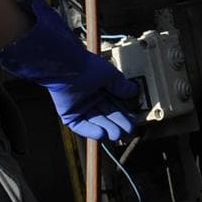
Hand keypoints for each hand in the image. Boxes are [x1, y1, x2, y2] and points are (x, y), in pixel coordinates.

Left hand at [0, 0, 141, 141]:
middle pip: (107, 115)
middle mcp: (91, 98)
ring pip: (96, 122)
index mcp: (101, 87)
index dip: (124, 113)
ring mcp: (80, 107)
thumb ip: (121, 86)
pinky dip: (90, 131)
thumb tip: (133, 91)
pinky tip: (102, 134)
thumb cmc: (88, 66)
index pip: (115, 104)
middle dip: (118, 123)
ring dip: (107, 129)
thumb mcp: (111, 75)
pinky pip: (81, 126)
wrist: (67, 67)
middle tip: (128, 131)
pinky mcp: (69, 114)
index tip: (134, 120)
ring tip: (117, 135)